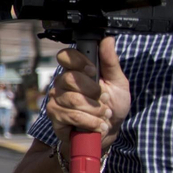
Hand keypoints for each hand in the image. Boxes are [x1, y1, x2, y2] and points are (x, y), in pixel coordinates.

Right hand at [48, 40, 130, 156]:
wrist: (108, 132)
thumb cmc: (113, 106)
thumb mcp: (118, 82)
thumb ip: (111, 61)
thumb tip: (108, 39)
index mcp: (76, 71)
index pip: (66, 56)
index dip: (79, 62)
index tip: (94, 72)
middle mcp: (62, 83)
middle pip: (70, 78)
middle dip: (94, 92)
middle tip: (104, 100)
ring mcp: (56, 100)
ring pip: (73, 99)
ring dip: (95, 110)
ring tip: (104, 115)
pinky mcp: (55, 116)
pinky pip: (71, 115)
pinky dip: (90, 122)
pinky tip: (97, 124)